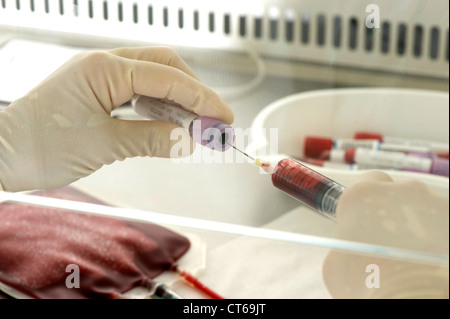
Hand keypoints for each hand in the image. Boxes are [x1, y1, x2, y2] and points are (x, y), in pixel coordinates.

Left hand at [0, 47, 233, 190]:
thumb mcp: (104, 145)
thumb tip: (187, 140)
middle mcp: (104, 65)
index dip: (201, 98)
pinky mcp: (100, 92)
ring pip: (155, 79)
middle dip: (194, 93)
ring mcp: (101, 77)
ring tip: (197, 127)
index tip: (223, 117)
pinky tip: (170, 124)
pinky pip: (140, 93)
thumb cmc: (38, 146)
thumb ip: (151, 138)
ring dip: (179, 102)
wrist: (3, 155)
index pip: (168, 76)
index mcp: (104, 68)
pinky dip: (160, 108)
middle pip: (165, 67)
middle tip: (213, 121)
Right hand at [322, 171, 448, 298]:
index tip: (367, 216)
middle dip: (396, 214)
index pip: (368, 180)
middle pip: (399, 195)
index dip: (367, 199)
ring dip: (420, 227)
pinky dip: (439, 240)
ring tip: (416, 258)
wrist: (414, 297)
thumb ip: (344, 243)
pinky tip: (432, 261)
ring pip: (424, 209)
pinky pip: (443, 225)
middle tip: (392, 244)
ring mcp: (435, 203)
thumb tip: (353, 250)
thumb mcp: (335, 263)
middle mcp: (402, 190)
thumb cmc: (368, 281)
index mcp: (363, 195)